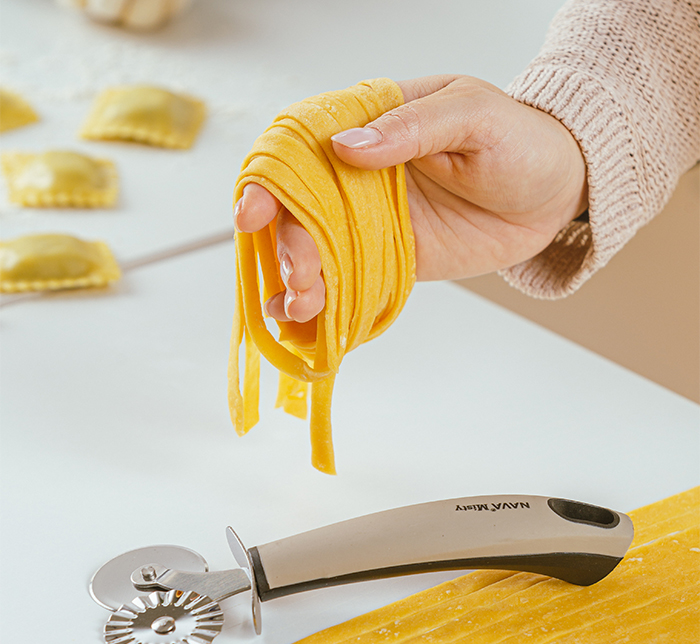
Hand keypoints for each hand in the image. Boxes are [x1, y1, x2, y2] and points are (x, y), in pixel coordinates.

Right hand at [234, 75, 587, 322]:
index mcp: (368, 126)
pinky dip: (321, 302)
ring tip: (301, 305)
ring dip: (296, 280)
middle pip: (298, 210)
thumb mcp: (471, 114)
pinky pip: (346, 280)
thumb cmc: (519, 140)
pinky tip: (303, 319)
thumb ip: (411, 127)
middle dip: (287, 245)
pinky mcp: (388, 260)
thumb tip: (347, 147)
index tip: (255, 212)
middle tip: (301, 275)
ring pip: (314, 250)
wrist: (553, 194)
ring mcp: (369, 222)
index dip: (269, 180)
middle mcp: (357, 176)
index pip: (299, 148)